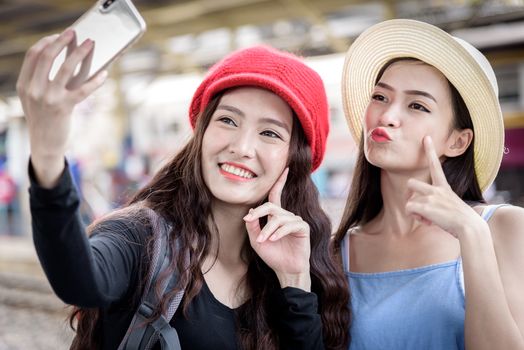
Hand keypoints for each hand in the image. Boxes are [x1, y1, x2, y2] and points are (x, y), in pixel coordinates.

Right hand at [16, 29, 106, 185]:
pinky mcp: (64, 108)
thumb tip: (63, 60)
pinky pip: (83, 90)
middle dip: (62, 41)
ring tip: (90, 44)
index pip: (33, 56)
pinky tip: (104, 74)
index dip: (46, 43)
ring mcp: (48, 98)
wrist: (45, 144)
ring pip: (65, 69)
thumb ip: (40, 81)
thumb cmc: (44, 118)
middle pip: (47, 57)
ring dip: (79, 53)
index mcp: (24, 84)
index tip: (58, 36)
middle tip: (74, 32)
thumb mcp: (35, 98)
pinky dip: (95, 81)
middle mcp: (34, 89)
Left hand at [244, 168, 310, 289]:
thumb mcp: (256, 241)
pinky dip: (278, 232)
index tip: (286, 169)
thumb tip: (248, 213)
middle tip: (249, 221)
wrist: (286, 270)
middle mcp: (287, 216)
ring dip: (267, 229)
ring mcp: (296, 221)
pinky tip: (272, 240)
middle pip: (271, 206)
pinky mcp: (303, 228)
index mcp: (276, 216)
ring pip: (277, 218)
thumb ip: (252, 226)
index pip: (276, 195)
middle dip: (258, 213)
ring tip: (262, 241)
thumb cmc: (273, 256)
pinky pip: (289, 224)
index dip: (280, 182)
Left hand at [406, 136, 483, 238]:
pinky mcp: (426, 206)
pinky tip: (428, 221)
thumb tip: (424, 212)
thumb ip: (437, 204)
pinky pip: (410, 209)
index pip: (435, 165)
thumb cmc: (460, 220)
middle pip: (411, 183)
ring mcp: (431, 197)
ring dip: (415, 212)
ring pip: (409, 202)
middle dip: (410, 195)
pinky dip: (416, 217)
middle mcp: (437, 189)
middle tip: (418, 207)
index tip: (426, 137)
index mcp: (444, 187)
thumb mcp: (450, 206)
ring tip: (428, 218)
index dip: (429, 151)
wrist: (469, 227)